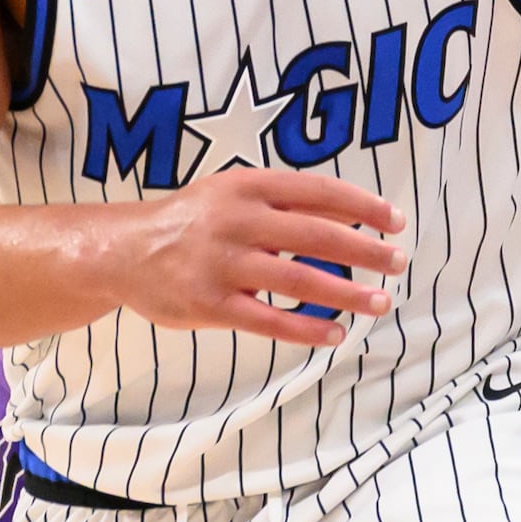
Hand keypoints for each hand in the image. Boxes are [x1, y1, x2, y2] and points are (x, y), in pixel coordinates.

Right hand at [110, 170, 406, 345]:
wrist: (122, 251)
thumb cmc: (190, 221)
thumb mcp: (231, 193)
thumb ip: (283, 202)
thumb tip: (349, 216)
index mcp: (248, 187)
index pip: (318, 192)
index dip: (362, 206)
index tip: (395, 221)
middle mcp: (238, 221)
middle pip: (316, 235)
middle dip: (365, 250)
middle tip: (398, 262)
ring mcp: (224, 264)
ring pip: (299, 279)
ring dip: (347, 293)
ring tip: (380, 302)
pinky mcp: (211, 303)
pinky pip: (270, 319)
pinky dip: (307, 328)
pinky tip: (335, 333)